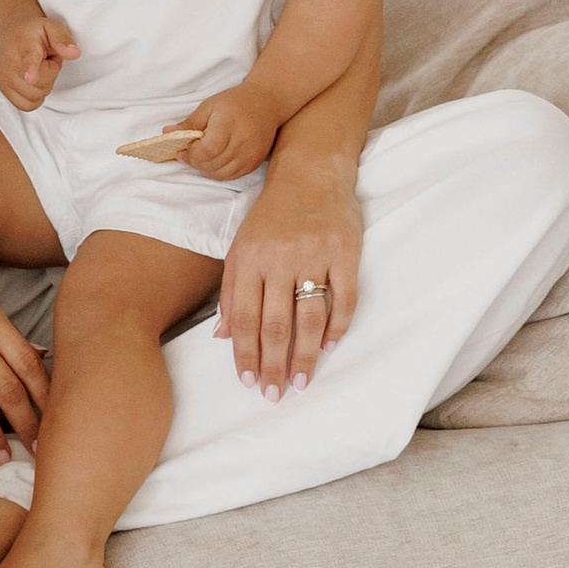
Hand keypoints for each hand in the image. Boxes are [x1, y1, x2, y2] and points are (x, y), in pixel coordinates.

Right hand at [0, 5, 80, 111]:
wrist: (11, 35)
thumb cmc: (34, 33)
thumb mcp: (52, 27)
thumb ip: (63, 39)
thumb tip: (74, 53)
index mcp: (24, 44)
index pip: (29, 59)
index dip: (30, 69)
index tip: (30, 77)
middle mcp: (9, 62)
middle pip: (41, 83)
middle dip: (51, 73)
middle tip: (46, 59)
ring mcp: (4, 78)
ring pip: (35, 96)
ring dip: (43, 85)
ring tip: (39, 68)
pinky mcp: (4, 89)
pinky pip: (27, 105)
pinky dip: (35, 97)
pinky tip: (33, 81)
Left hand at [175, 77, 278, 181]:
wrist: (267, 103)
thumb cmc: (234, 102)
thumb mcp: (209, 106)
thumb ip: (189, 123)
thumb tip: (166, 133)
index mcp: (229, 124)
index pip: (208, 149)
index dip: (192, 154)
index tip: (182, 150)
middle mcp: (243, 141)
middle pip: (213, 163)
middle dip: (195, 162)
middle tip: (187, 153)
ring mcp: (251, 154)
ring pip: (221, 173)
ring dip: (205, 169)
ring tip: (200, 156)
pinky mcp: (255, 163)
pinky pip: (231, 176)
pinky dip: (218, 172)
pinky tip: (213, 161)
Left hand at [216, 158, 361, 398]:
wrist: (310, 173)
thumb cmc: (271, 216)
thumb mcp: (240, 247)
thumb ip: (231, 292)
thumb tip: (223, 337)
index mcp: (249, 259)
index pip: (245, 317)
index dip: (245, 353)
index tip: (248, 382)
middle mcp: (280, 259)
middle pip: (275, 324)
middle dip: (273, 365)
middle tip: (274, 394)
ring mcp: (315, 255)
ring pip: (309, 317)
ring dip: (305, 355)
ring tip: (301, 382)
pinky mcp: (345, 252)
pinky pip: (344, 297)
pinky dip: (338, 325)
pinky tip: (330, 346)